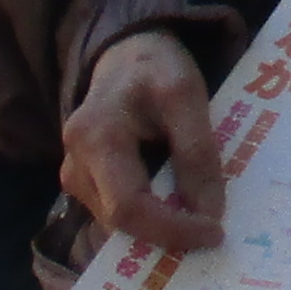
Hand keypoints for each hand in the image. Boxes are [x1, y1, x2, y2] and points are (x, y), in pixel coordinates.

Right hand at [58, 31, 227, 255]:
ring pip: (120, 225)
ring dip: (162, 229)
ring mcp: (75, 176)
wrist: (126, 54)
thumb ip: (197, 153)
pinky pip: (119, 215)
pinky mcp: (86, 184)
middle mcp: (75, 163)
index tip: (214, 233)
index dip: (171, 229)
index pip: (129, 206)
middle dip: (169, 235)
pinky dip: (152, 220)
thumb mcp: (186, 96)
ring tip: (203, 221)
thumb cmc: (155, 69)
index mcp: (96, 138)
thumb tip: (209, 214)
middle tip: (215, 234)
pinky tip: (183, 211)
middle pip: (121, 222)